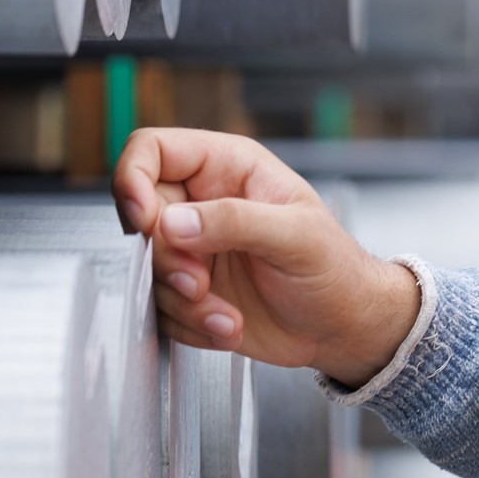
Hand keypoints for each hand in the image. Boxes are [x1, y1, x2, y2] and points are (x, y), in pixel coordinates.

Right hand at [111, 128, 420, 387]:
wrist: (346, 327)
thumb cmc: (337, 270)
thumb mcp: (297, 237)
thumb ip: (236, 221)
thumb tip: (172, 221)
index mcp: (229, 169)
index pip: (152, 150)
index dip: (132, 179)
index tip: (146, 221)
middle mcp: (203, 204)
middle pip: (142, 217)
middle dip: (168, 260)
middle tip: (201, 283)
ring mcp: (194, 249)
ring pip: (147, 268)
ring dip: (183, 302)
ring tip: (228, 314)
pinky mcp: (190, 290)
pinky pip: (159, 307)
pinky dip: (189, 324)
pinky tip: (228, 326)